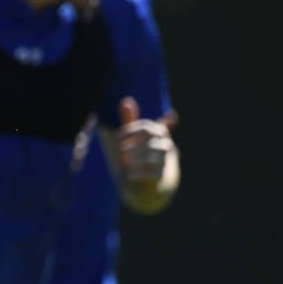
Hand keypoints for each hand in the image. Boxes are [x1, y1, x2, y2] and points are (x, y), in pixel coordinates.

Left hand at [117, 97, 176, 212]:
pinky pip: (152, 173)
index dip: (131, 130)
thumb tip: (126, 100)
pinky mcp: (161, 178)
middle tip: (120, 150)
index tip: (118, 138)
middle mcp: (165, 147)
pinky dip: (138, 172)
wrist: (148, 183)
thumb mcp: (133, 137)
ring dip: (134, 158)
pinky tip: (129, 174)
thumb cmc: (138, 154)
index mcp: (159, 134)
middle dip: (133, 144)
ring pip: (152, 156)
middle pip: (152, 139)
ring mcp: (165, 162)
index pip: (147, 127)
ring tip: (123, 161)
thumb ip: (130, 120)